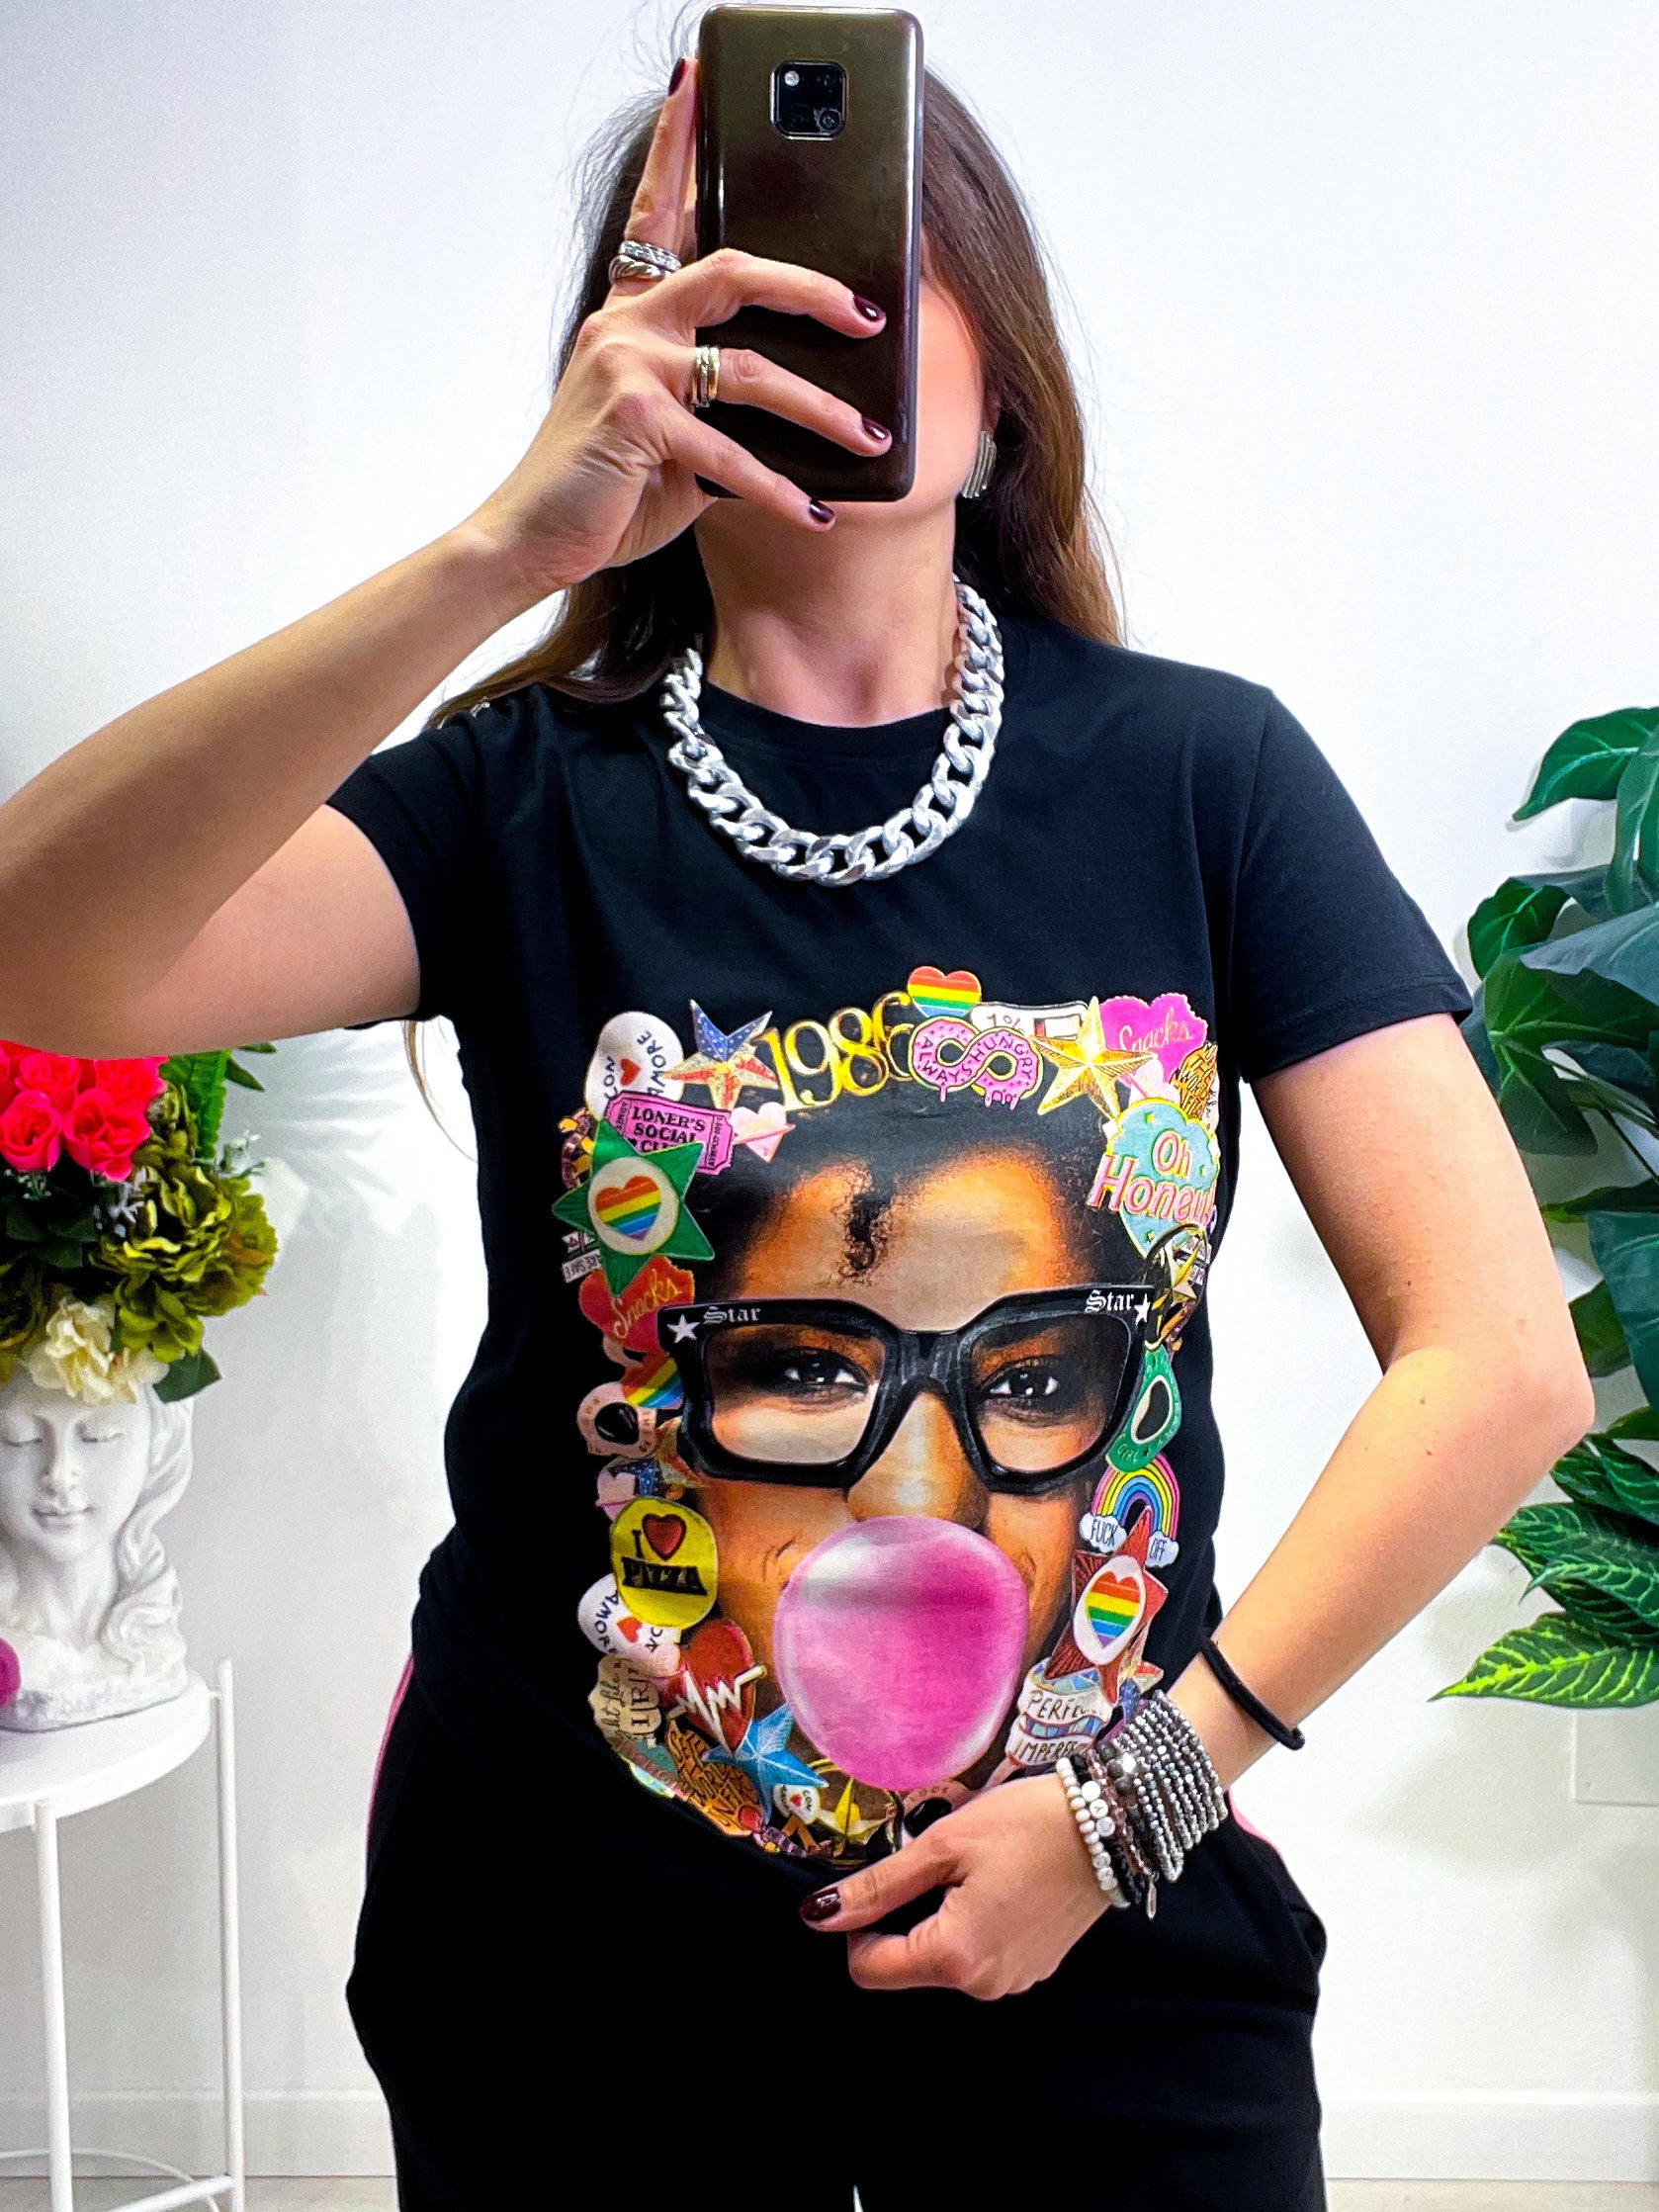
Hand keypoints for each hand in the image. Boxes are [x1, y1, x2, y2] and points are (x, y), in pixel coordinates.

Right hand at [458, 59, 890, 602]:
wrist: (531, 538)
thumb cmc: (601, 488)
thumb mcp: (668, 436)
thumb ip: (716, 407)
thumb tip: (798, 411)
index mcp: (629, 317)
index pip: (656, 213)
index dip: (676, 144)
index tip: (696, 81)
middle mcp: (626, 326)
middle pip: (733, 272)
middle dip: (812, 289)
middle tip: (869, 313)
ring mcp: (628, 365)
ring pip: (749, 369)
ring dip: (821, 410)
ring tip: (868, 436)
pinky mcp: (635, 417)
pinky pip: (730, 453)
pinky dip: (779, 489)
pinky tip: (815, 511)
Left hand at [801, 1776, 1110, 2000]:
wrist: (1111, 1824)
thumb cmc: (1023, 1825)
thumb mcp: (943, 1845)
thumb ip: (879, 1886)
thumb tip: (817, 1916)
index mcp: (955, 1958)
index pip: (870, 1970)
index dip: (857, 1927)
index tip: (880, 1882)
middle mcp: (984, 1986)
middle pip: (909, 1965)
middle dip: (905, 1918)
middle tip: (933, 1862)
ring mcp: (1014, 1981)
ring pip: (945, 1960)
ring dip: (939, 1919)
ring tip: (971, 1868)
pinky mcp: (1035, 1967)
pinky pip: (981, 1955)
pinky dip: (972, 1924)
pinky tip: (997, 1882)